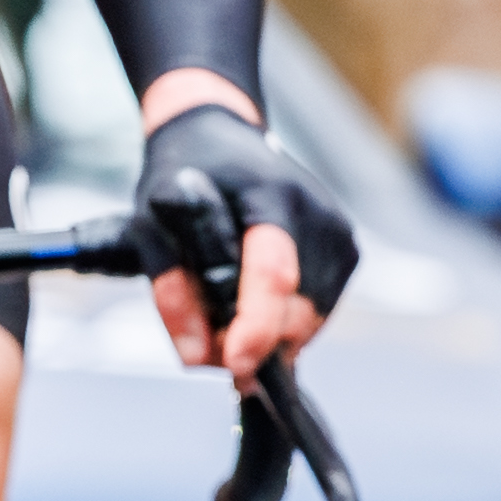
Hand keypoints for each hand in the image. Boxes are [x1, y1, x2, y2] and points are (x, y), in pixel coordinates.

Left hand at [135, 76, 355, 390]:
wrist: (221, 136)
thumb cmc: (182, 177)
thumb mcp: (152, 225)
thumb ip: (173, 292)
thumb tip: (199, 358)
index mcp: (268, 194)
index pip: (272, 272)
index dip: (256, 327)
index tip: (235, 364)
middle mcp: (316, 211)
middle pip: (296, 309)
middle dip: (254, 341)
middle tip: (211, 345)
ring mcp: (339, 230)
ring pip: (310, 320)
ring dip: (270, 334)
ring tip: (229, 308)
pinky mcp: (348, 248)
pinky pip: (319, 311)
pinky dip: (286, 319)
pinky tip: (257, 295)